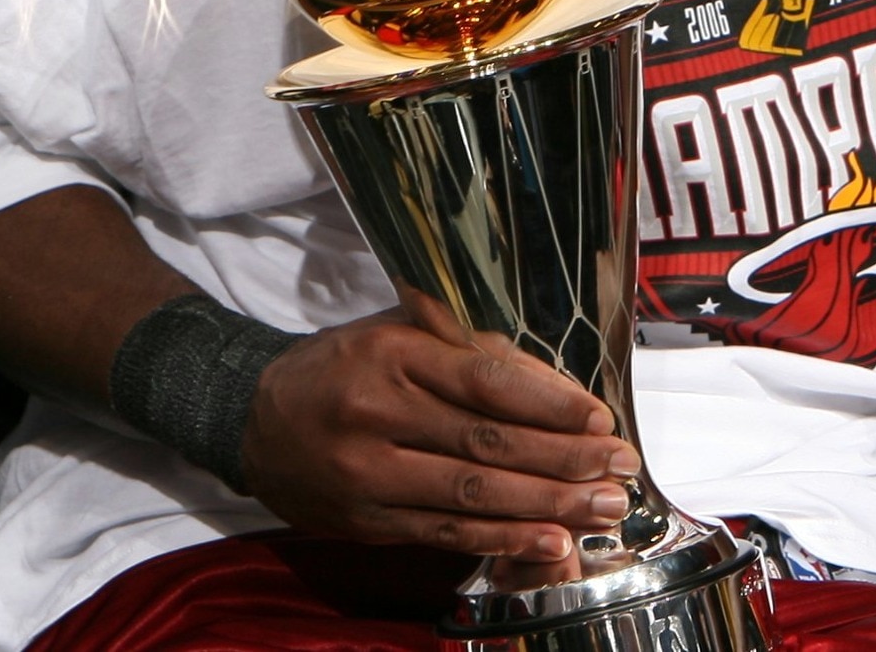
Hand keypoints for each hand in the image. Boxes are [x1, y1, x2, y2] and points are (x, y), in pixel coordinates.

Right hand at [238, 294, 640, 566]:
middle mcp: (377, 414)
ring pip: (471, 496)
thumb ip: (473, 349)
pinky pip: (443, 533)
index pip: (487, 381)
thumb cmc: (348, 365)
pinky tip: (548, 543)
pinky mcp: (364, 521)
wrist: (255, 417)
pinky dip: (501, 540)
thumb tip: (556, 385)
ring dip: (545, 507)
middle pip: (487, 444)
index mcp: (394, 354)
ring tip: (600, 508)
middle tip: (620, 469)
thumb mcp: (402, 332)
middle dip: (564, 461)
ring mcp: (367, 474)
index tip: (600, 420)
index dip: (550, 405)